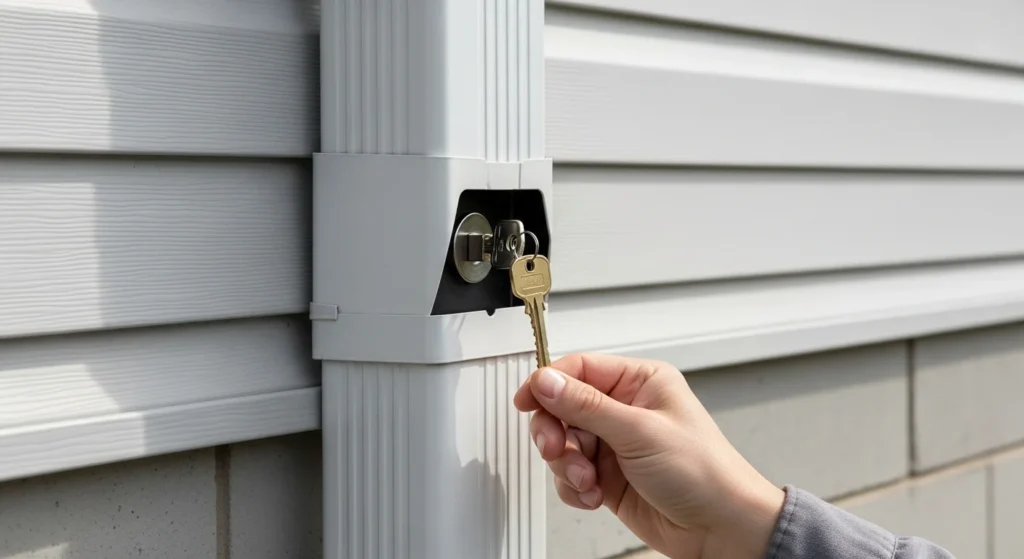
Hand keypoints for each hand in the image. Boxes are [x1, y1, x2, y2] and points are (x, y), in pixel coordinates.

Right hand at [513, 353, 784, 558]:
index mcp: (639, 382)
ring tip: (588, 480)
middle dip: (555, 432)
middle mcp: (625, 409)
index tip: (527, 401)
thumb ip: (586, 405)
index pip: (579, 369)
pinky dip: (574, 488)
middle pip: (563, 408)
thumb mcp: (639, 431)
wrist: (721, 529)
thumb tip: (546, 381)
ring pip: (563, 444)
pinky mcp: (607, 476)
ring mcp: (615, 444)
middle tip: (555, 448)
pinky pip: (570, 475)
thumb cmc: (704, 473)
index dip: (548, 383)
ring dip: (567, 465)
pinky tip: (593, 495)